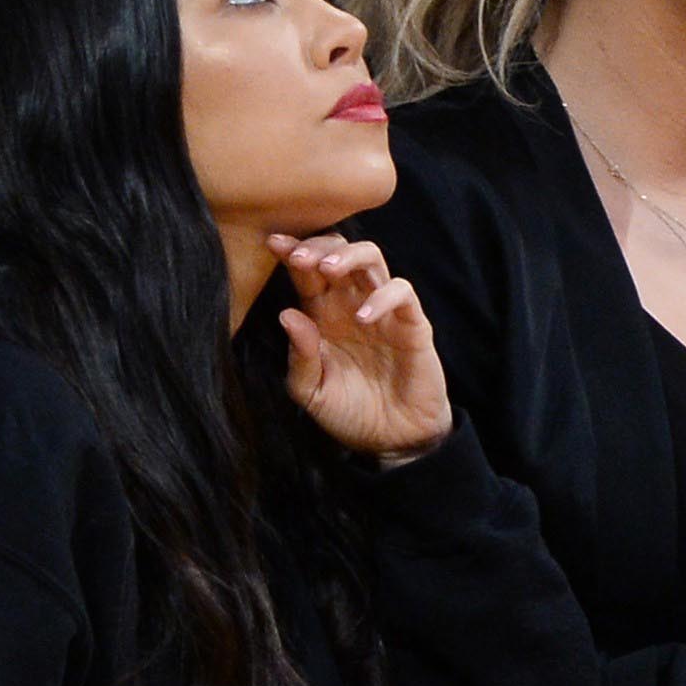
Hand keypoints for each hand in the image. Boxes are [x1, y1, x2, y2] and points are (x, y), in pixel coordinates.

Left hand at [273, 233, 452, 461]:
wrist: (391, 442)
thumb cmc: (349, 414)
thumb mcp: (311, 391)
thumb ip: (299, 356)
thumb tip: (287, 314)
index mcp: (323, 314)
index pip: (307, 270)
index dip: (291, 251)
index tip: (273, 243)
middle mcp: (352, 304)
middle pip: (339, 251)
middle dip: (319, 246)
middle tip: (300, 257)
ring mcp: (384, 311)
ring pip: (372, 259)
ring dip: (349, 255)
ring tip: (329, 269)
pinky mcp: (412, 325)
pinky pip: (402, 293)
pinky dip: (384, 296)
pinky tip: (364, 316)